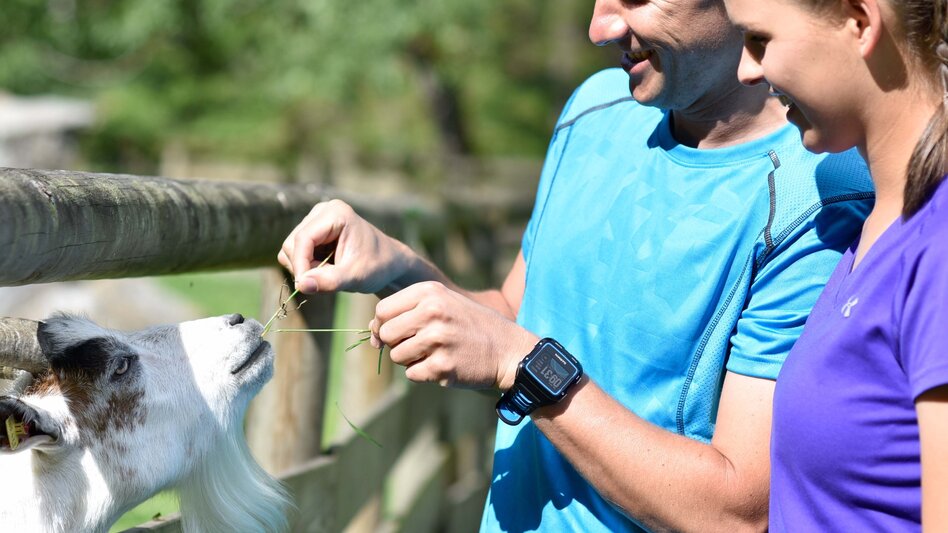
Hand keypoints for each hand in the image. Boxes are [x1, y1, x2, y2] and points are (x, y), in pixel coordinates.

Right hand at [278, 199, 412, 293]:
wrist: (388, 263)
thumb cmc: (377, 266)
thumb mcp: (355, 276)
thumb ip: (329, 281)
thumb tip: (301, 285)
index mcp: (335, 213)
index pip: (303, 239)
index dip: (300, 264)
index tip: (305, 287)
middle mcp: (322, 211)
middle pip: (292, 243)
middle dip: (304, 267)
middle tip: (327, 280)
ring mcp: (316, 220)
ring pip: (290, 249)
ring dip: (305, 267)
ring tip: (331, 274)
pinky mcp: (313, 231)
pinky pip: (295, 252)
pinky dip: (307, 265)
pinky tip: (327, 269)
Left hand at [369, 281, 537, 389]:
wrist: (508, 350)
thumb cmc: (471, 326)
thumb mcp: (444, 302)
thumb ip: (409, 310)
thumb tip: (373, 332)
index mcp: (430, 293)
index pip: (383, 310)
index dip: (382, 325)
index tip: (393, 333)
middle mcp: (432, 312)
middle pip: (385, 334)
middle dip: (395, 343)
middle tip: (417, 345)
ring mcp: (436, 340)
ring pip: (396, 356)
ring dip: (410, 359)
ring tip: (435, 353)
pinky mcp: (442, 366)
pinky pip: (412, 374)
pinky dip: (423, 373)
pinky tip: (444, 364)